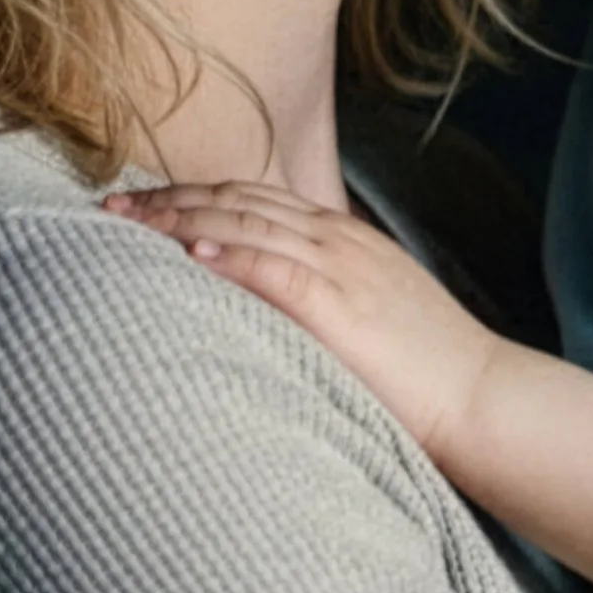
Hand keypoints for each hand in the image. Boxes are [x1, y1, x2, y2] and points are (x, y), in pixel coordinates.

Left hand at [107, 181, 501, 463]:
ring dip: (180, 218)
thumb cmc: (425, 372)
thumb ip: (317, 300)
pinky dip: (230, 254)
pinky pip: (275, 267)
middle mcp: (338, 240)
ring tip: (129, 222)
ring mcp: (341, 267)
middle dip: (170, 199)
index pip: (255, 197)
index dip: (194, 194)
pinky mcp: (341, 305)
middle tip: (111, 206)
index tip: (143, 204)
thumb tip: (259, 309)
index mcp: (344, 239)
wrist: (480, 397)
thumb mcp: (369, 316)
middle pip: (239, 199)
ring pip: (246, 222)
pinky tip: (190, 251)